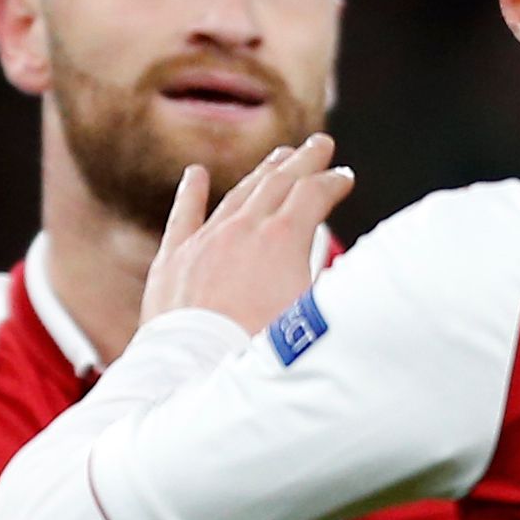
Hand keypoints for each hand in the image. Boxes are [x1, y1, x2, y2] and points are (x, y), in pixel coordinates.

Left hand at [141, 134, 353, 334]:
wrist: (200, 373)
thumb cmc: (263, 353)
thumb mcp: (314, 313)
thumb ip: (329, 276)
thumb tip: (346, 260)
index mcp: (282, 239)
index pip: (314, 195)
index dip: (333, 182)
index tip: (344, 177)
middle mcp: (243, 230)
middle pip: (278, 182)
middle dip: (303, 161)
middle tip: (319, 145)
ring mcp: (205, 242)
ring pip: (237, 195)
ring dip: (261, 173)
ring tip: (278, 157)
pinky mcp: (173, 261)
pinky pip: (183, 217)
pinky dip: (192, 193)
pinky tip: (196, 175)